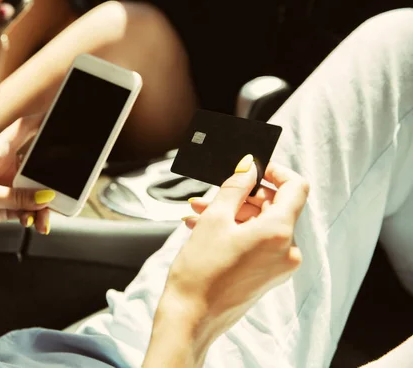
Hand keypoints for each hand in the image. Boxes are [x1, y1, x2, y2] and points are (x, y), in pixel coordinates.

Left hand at [0, 114, 50, 244]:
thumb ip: (18, 197)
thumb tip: (45, 197)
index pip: (25, 129)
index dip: (43, 121)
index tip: (62, 119)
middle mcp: (3, 167)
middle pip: (37, 165)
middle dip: (51, 178)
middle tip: (65, 188)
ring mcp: (3, 187)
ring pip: (34, 192)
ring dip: (42, 206)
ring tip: (44, 220)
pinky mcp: (1, 206)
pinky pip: (26, 208)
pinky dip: (32, 216)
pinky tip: (32, 224)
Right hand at [146, 155, 308, 365]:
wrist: (191, 318)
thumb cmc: (200, 271)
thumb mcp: (215, 219)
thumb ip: (235, 188)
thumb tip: (249, 167)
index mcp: (279, 233)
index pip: (295, 187)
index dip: (276, 172)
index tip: (253, 169)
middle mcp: (287, 250)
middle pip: (273, 207)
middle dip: (241, 197)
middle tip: (210, 195)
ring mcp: (279, 266)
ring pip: (261, 225)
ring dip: (232, 214)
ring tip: (198, 213)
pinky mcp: (267, 276)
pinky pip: (257, 243)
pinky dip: (235, 232)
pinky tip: (204, 228)